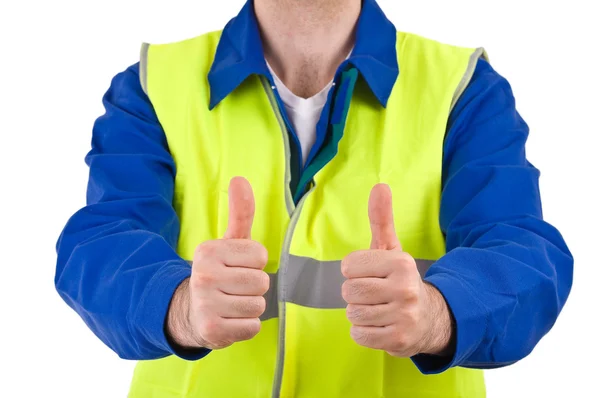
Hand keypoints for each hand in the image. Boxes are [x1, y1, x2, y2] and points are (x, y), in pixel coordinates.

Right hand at [167, 177, 269, 349]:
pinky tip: (229, 320)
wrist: (190, 313)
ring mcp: (205, 305)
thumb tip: (240, 179)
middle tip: (234, 288)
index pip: (260, 256)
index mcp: (208, 251)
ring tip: (232, 304)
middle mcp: (203, 276)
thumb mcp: (229, 243)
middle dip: (254, 287)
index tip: (237, 267)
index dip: (255, 263)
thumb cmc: (220, 273)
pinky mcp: (211, 331)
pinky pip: (253, 327)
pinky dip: (246, 327)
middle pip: (261, 281)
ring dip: (250, 307)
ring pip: (258, 306)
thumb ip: (240, 213)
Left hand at [341, 184, 452, 356]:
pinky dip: (363, 332)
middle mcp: (405, 289)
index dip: (354, 271)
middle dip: (355, 293)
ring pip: (353, 313)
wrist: (429, 318)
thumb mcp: (391, 249)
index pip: (349, 266)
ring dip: (360, 313)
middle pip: (349, 291)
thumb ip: (381, 219)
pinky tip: (380, 324)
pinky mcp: (399, 340)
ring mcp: (403, 316)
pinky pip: (359, 335)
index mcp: (401, 263)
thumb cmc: (399, 280)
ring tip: (378, 309)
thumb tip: (380, 186)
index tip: (370, 274)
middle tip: (374, 294)